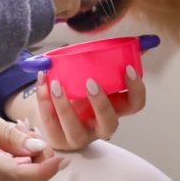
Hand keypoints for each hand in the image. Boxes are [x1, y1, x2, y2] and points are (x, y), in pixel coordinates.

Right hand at [0, 100, 64, 180]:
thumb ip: (7, 134)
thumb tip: (37, 148)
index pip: (22, 177)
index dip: (47, 169)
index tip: (60, 155)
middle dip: (41, 162)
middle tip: (32, 133)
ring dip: (30, 165)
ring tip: (19, 136)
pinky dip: (18, 168)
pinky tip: (9, 147)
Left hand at [9, 66, 147, 150]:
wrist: (53, 110)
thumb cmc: (79, 91)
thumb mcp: (96, 76)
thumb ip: (112, 61)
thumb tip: (137, 42)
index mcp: (115, 108)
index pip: (135, 104)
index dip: (135, 89)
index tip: (127, 68)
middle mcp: (100, 125)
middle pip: (110, 122)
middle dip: (101, 104)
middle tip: (90, 81)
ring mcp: (79, 135)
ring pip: (74, 128)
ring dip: (64, 106)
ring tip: (55, 83)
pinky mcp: (57, 138)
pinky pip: (50, 122)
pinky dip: (44, 101)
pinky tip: (42, 82)